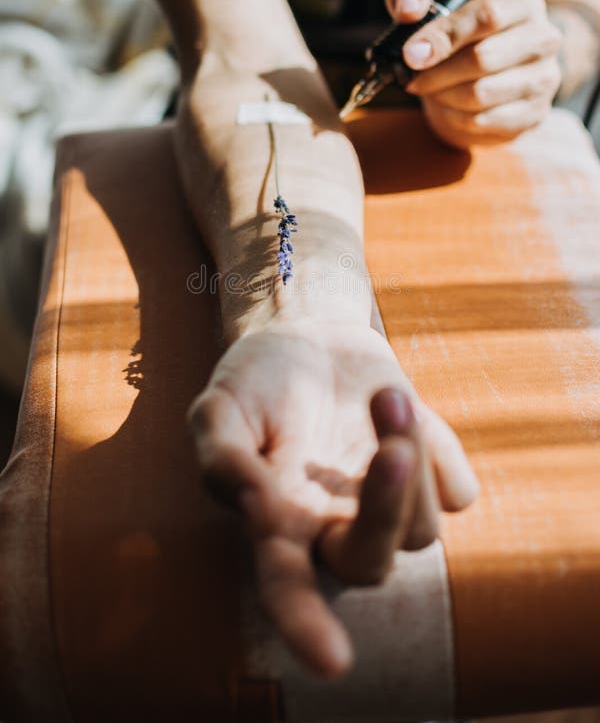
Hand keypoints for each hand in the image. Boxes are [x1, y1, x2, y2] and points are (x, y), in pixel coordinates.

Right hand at [187, 317, 478, 678]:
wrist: (308, 336)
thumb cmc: (255, 380)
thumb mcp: (219, 405)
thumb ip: (220, 456)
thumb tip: (251, 503)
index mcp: (280, 524)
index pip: (289, 591)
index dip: (306, 628)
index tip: (333, 662)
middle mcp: (334, 528)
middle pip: (371, 565)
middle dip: (385, 511)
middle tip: (390, 448)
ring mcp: (387, 505)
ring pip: (422, 527)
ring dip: (409, 452)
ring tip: (382, 393)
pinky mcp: (429, 474)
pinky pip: (457, 490)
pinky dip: (442, 452)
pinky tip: (405, 413)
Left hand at [384, 0, 562, 148]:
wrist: (488, 73)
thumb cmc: (458, 34)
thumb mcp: (433, 1)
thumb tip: (407, 6)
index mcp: (523, 4)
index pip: (487, 16)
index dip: (444, 37)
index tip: (411, 54)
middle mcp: (543, 39)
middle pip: (482, 59)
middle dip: (436, 73)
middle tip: (413, 78)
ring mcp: (543, 80)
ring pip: (480, 95)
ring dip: (442, 96)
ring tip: (428, 89)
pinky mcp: (533, 114)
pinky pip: (482, 122)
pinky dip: (453, 118)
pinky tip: (446, 106)